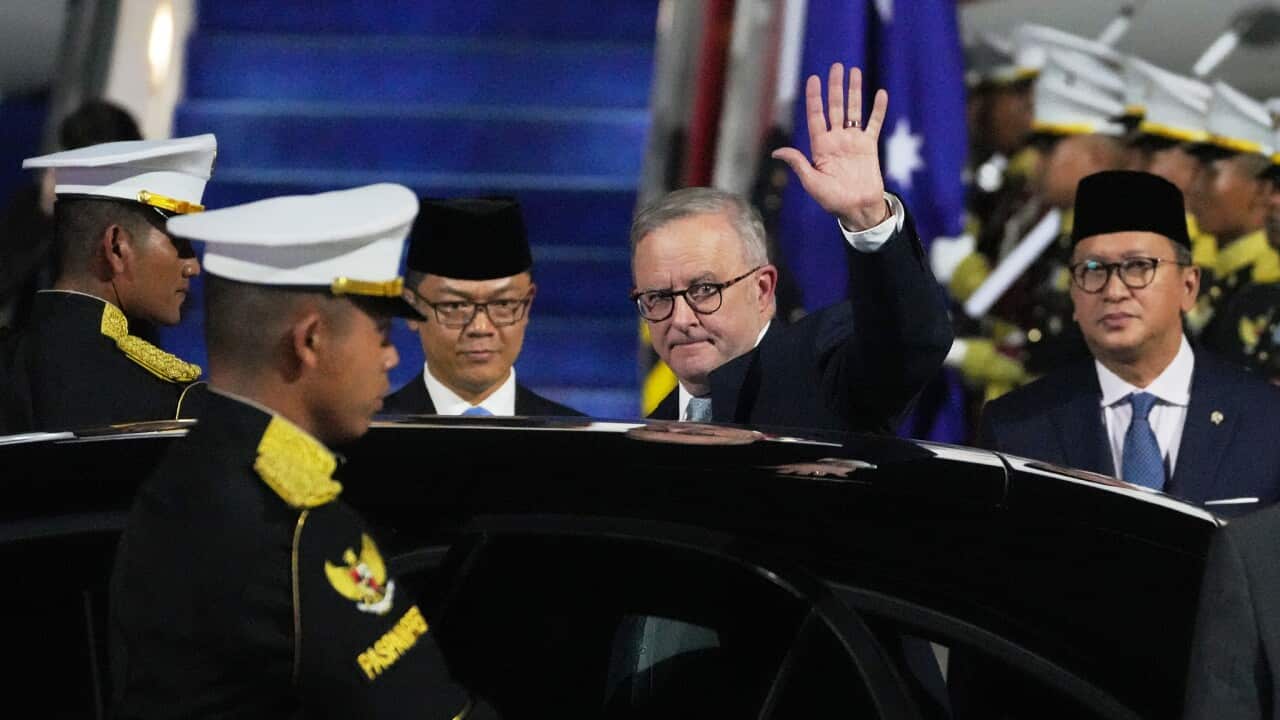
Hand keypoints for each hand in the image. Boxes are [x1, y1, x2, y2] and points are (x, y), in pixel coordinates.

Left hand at [772, 63, 888, 230]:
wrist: (857, 208)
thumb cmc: (831, 200)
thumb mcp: (811, 182)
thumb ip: (798, 163)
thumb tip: (777, 152)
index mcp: (820, 146)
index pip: (816, 116)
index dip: (814, 98)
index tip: (813, 79)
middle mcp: (836, 139)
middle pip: (835, 107)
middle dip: (835, 87)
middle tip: (836, 66)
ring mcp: (853, 141)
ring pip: (853, 110)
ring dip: (854, 91)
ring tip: (855, 71)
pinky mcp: (869, 146)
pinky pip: (874, 124)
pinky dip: (878, 109)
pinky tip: (880, 93)